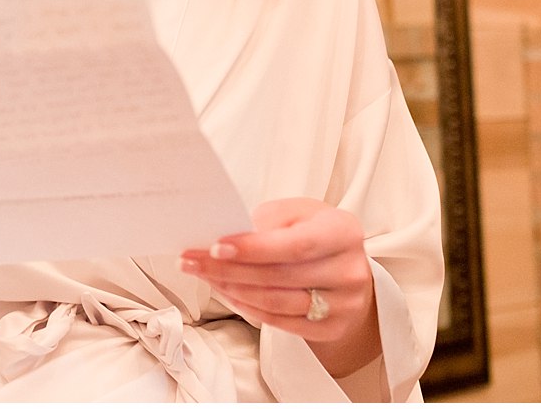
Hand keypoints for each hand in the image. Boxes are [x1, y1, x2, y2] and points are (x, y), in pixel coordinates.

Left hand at [179, 198, 379, 370]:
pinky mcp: (331, 329)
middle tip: (191, 262)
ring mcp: (344, 305)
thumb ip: (267, 221)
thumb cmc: (313, 232)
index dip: (253, 249)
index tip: (214, 247)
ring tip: (204, 276)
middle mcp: (349, 271)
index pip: (294, 245)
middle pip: (280, 277)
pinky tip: (226, 293)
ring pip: (276, 303)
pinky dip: (246, 308)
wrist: (344, 268)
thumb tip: (225, 237)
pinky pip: (279, 323)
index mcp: (343, 231)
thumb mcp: (296, 212)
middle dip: (228, 270)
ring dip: (232, 290)